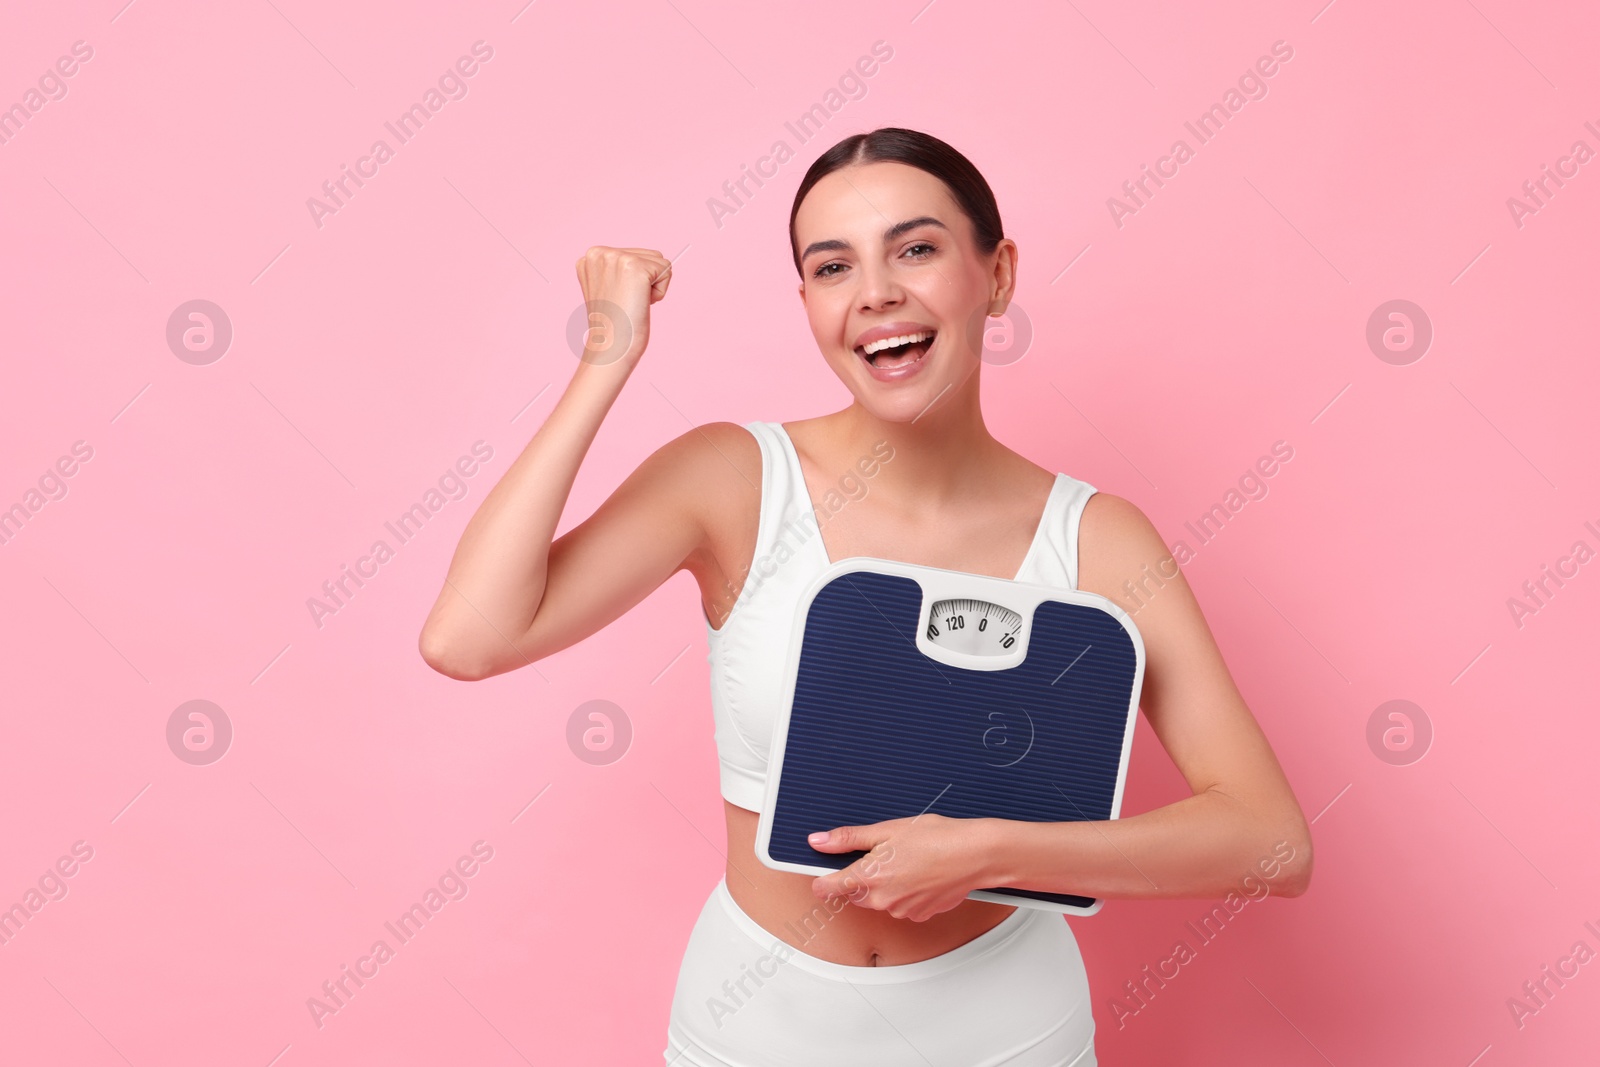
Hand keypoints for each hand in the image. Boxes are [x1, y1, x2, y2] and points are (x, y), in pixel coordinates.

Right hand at [573, 246, 672, 366]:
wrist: (611, 347)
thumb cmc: (613, 325)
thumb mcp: (610, 288)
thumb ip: (619, 270)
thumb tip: (652, 266)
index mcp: (591, 256)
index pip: (634, 255)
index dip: (634, 281)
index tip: (617, 298)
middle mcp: (599, 252)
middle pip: (648, 255)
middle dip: (645, 282)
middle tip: (626, 302)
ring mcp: (616, 257)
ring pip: (659, 261)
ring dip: (653, 286)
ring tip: (631, 302)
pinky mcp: (635, 267)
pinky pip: (667, 271)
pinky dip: (660, 293)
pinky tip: (640, 304)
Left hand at [808, 814, 994, 921]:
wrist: (976, 855)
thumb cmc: (937, 838)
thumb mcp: (888, 829)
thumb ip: (848, 839)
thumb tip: (819, 841)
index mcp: (868, 876)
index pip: (827, 888)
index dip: (823, 878)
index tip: (822, 872)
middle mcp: (881, 899)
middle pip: (855, 892)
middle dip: (862, 875)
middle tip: (884, 852)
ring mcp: (901, 910)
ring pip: (880, 898)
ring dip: (886, 884)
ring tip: (909, 860)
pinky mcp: (919, 915)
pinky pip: (901, 904)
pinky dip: (906, 892)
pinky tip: (921, 873)